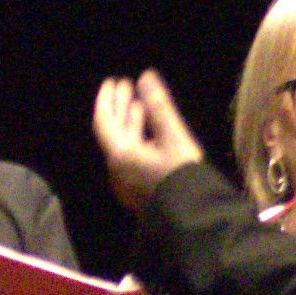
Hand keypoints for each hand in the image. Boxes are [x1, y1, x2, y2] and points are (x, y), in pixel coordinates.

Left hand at [91, 70, 205, 205]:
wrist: (192, 218)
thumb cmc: (181, 175)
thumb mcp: (173, 137)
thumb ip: (158, 106)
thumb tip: (145, 76)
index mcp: (120, 155)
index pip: (104, 121)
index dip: (107, 99)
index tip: (112, 81)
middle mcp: (117, 168)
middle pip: (113, 132)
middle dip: (120, 106)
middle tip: (127, 85)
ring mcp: (127, 180)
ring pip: (123, 144)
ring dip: (130, 122)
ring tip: (140, 103)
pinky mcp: (139, 188)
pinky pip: (132, 156)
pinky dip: (137, 138)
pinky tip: (151, 131)